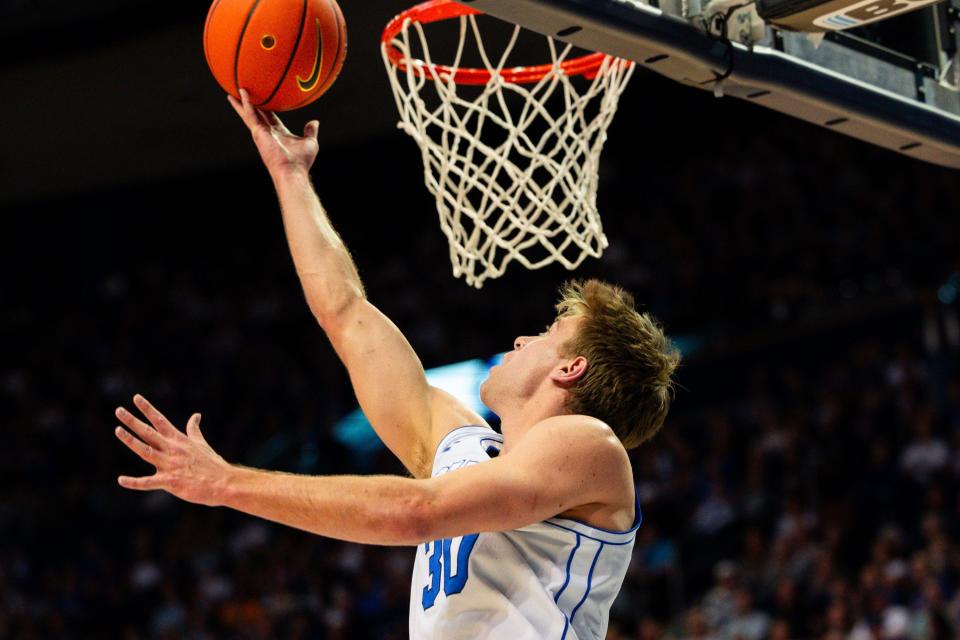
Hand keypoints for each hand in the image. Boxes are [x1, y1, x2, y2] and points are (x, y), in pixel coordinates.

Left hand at [114, 394, 231, 506]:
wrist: (222, 482)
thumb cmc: (212, 464)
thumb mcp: (201, 443)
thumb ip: (193, 430)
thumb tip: (196, 415)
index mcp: (179, 440)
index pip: (160, 420)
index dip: (147, 409)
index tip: (135, 398)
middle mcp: (172, 449)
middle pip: (148, 432)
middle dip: (133, 421)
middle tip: (119, 410)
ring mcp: (170, 465)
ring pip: (145, 451)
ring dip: (131, 441)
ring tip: (118, 430)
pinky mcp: (169, 482)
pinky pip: (148, 483)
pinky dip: (134, 482)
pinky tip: (121, 480)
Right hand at [228, 88, 319, 175]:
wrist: (293, 170)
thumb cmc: (301, 161)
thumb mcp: (309, 142)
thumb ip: (310, 131)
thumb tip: (315, 122)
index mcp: (278, 133)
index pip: (269, 116)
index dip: (265, 107)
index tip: (261, 98)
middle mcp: (267, 132)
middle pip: (255, 114)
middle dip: (248, 105)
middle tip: (240, 94)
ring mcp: (261, 133)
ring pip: (249, 114)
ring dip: (242, 102)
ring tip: (233, 91)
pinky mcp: (258, 133)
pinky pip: (251, 115)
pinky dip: (247, 104)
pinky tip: (243, 93)